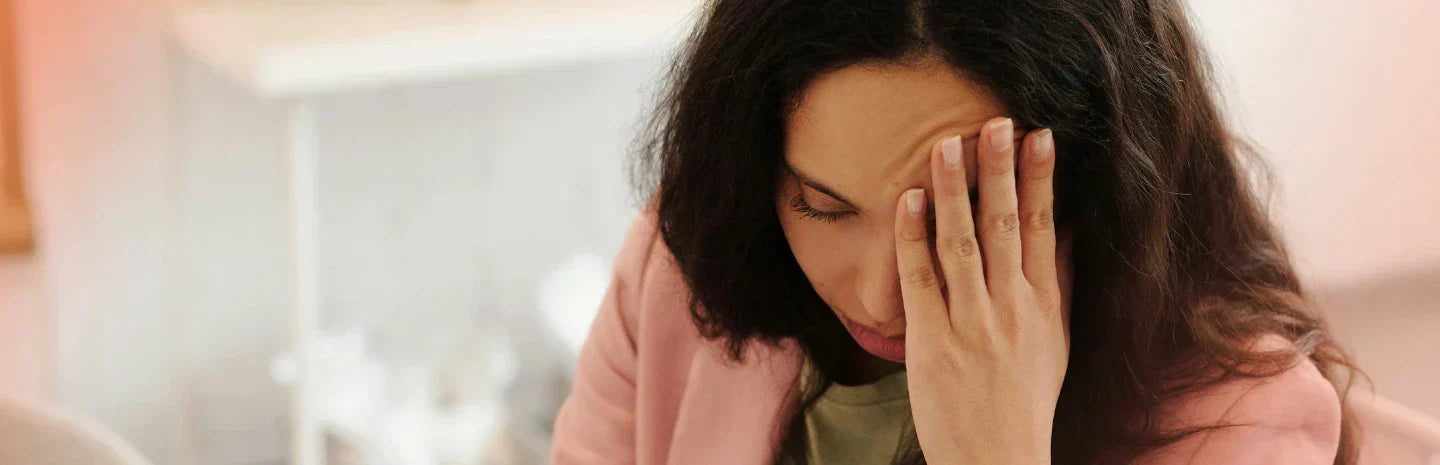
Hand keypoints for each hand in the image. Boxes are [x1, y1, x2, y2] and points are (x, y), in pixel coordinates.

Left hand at [895, 117, 1069, 463]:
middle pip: (1005, 226)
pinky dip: (915, 237)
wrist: (998, 460)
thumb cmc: (1023, 403)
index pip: (1041, 229)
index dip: (1040, 181)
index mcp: (1042, 306)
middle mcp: (1011, 309)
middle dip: (1000, 171)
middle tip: (995, 122)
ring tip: (945, 144)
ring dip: (954, 191)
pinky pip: (922, 279)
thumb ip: (1056, 284)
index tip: (1040, 136)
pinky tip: (909, 201)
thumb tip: (1063, 231)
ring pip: (963, 243)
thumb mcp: (1054, 343)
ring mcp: (972, 324)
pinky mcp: (933, 342)